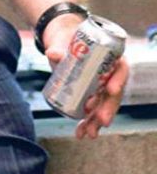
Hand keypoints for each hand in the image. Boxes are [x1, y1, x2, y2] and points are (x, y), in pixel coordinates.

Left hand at [43, 14, 128, 138]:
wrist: (61, 44)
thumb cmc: (67, 40)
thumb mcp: (63, 41)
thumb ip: (58, 48)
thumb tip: (53, 54)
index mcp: (110, 57)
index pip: (121, 69)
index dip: (118, 80)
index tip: (111, 90)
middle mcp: (109, 74)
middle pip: (114, 93)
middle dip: (108, 108)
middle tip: (102, 120)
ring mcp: (100, 87)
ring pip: (104, 106)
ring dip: (97, 121)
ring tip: (90, 133)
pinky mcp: (90, 96)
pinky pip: (92, 112)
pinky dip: (87, 124)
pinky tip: (82, 134)